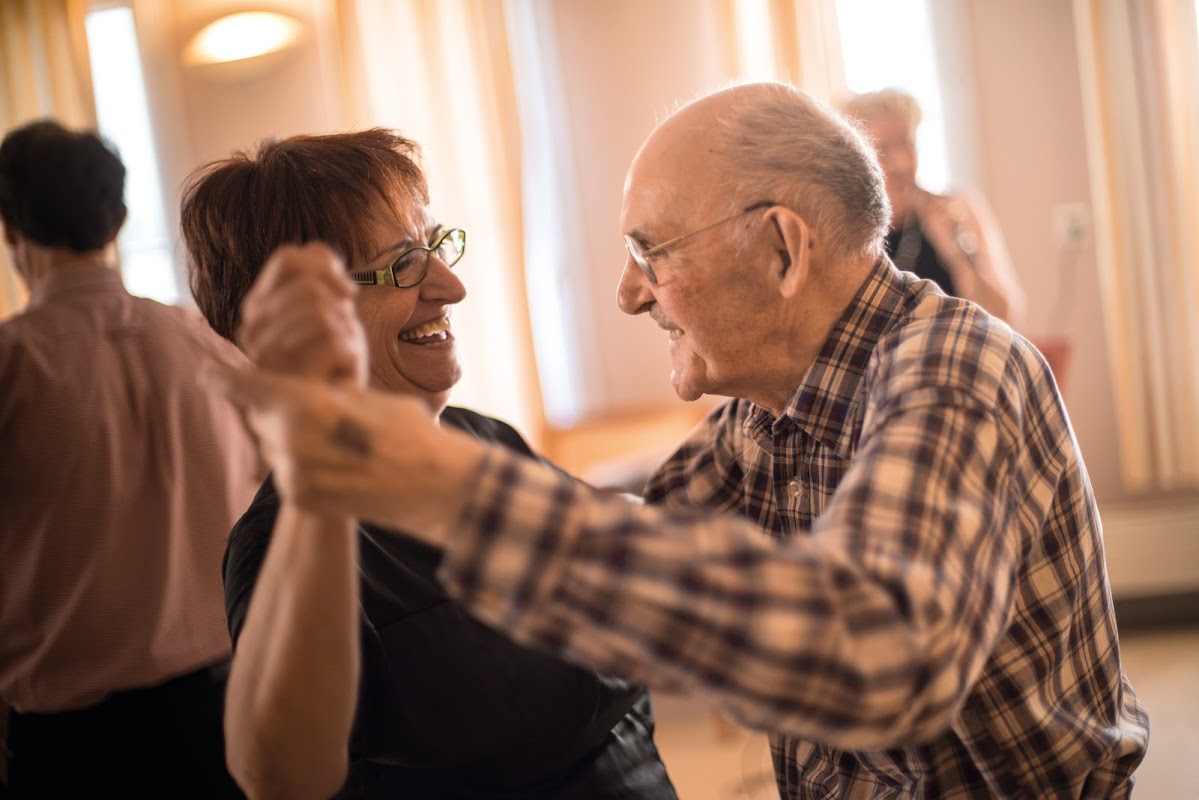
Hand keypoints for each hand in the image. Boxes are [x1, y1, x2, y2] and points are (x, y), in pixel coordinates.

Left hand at [203, 362, 485, 537]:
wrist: (434, 487)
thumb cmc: (409, 432)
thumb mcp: (365, 398)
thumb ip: (324, 394)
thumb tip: (303, 392)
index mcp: (302, 403)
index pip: (246, 386)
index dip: (223, 376)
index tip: (206, 370)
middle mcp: (288, 440)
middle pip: (261, 416)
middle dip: (276, 408)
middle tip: (312, 408)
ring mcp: (293, 474)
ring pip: (274, 444)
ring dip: (291, 436)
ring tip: (334, 437)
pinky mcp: (301, 498)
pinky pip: (288, 471)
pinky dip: (302, 462)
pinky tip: (337, 460)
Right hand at [237, 243, 367, 386]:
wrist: (337, 412)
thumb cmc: (333, 358)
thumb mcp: (332, 309)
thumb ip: (321, 274)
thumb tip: (317, 250)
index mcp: (259, 306)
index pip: (287, 258)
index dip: (325, 267)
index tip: (348, 293)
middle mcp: (252, 328)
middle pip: (309, 287)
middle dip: (339, 306)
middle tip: (344, 330)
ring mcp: (265, 355)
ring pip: (320, 313)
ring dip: (345, 331)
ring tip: (342, 350)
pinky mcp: (285, 379)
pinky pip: (330, 339)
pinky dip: (349, 350)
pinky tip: (343, 366)